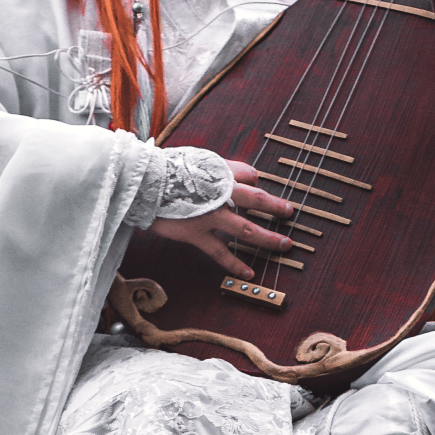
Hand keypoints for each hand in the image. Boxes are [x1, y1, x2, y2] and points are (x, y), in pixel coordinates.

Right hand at [151, 167, 295, 277]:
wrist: (144, 184)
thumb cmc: (168, 171)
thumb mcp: (199, 160)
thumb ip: (226, 168)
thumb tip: (252, 176)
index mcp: (220, 176)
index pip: (251, 179)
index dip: (261, 186)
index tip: (269, 194)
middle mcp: (220, 196)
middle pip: (256, 201)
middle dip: (276, 208)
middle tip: (291, 214)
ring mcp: (210, 217)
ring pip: (246, 229)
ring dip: (267, 238)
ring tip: (284, 245)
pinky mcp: (196, 234)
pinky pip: (220, 252)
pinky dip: (235, 264)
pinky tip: (249, 274)